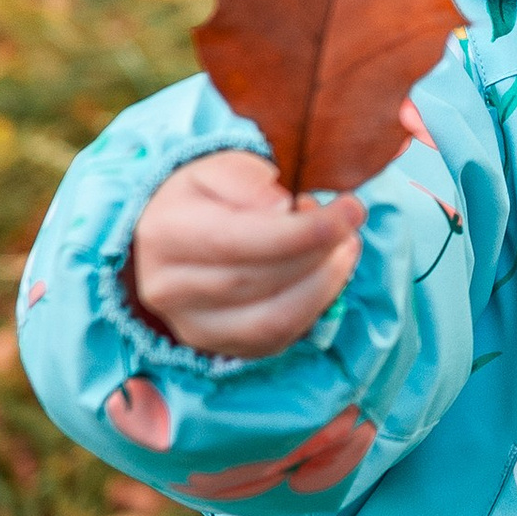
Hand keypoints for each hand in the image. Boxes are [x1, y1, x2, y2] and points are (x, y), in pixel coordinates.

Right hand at [130, 151, 361, 357]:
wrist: (169, 238)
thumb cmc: (204, 197)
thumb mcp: (219, 168)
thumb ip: (245, 179)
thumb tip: (278, 208)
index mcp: (165, 234)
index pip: (241, 241)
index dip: (304, 231)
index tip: (351, 209)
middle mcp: (168, 289)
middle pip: (259, 281)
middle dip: (320, 254)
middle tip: (350, 223)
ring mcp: (191, 326)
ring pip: (271, 322)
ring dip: (324, 285)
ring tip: (344, 247)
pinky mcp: (218, 347)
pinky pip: (276, 340)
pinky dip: (313, 308)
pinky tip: (325, 275)